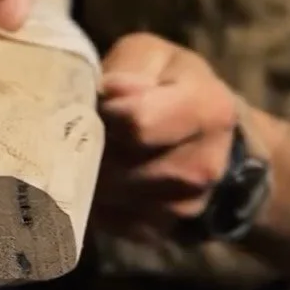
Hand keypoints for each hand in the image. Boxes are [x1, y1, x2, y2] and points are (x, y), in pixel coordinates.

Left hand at [95, 33, 237, 239]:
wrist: (208, 136)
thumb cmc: (172, 84)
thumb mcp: (154, 57)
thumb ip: (129, 68)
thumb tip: (105, 93)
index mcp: (210, 109)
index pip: (138, 123)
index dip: (105, 111)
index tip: (99, 102)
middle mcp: (204, 167)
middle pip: (118, 166)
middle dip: (89, 148)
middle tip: (79, 130)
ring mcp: (186, 207)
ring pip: (109, 197)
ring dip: (86, 176)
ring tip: (85, 152)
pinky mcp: (163, 232)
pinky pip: (109, 221)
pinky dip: (93, 200)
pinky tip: (94, 178)